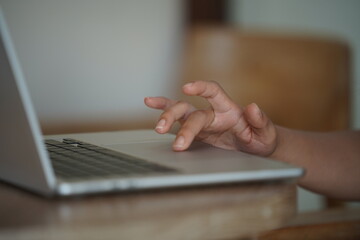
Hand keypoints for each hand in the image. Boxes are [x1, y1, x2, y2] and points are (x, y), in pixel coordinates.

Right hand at [144, 81, 276, 155]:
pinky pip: (178, 121)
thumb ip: (260, 121)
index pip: (213, 92)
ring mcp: (203, 121)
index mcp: (229, 110)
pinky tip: (150, 104)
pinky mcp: (197, 132)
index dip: (200, 88)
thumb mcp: (266, 133)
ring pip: (180, 113)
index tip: (187, 88)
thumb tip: (252, 106)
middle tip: (167, 132)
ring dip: (167, 117)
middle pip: (190, 109)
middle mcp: (213, 112)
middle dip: (177, 119)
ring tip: (157, 127)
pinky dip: (164, 113)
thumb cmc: (262, 138)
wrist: (256, 147)